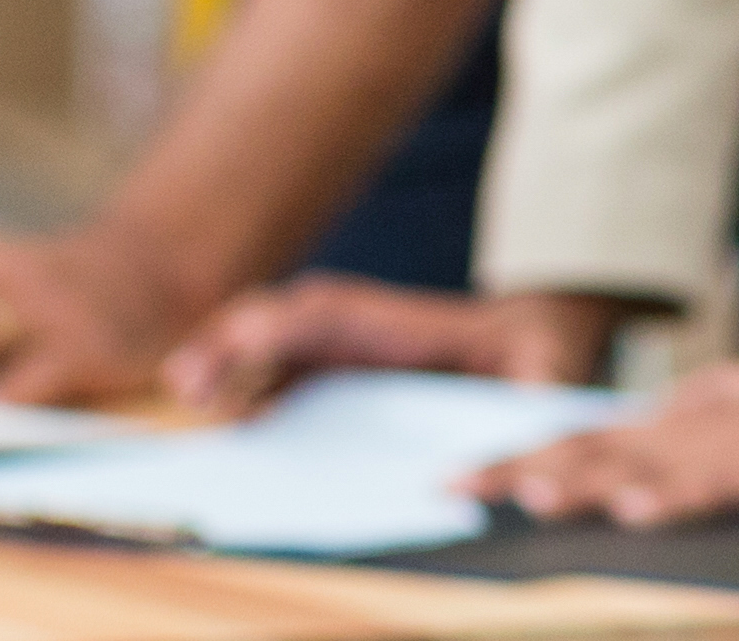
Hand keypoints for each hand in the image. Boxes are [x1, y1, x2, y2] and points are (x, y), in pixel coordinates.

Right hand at [166, 280, 627, 415]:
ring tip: (190, 398)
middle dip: (227, 342)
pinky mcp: (333, 373)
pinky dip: (241, 391)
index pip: (325, 312)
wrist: (534, 346)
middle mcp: (357, 326)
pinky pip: (274, 377)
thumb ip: (541, 381)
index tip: (245, 342)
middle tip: (188, 386)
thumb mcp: (550, 367)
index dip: (281, 325)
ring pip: (263, 344)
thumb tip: (535, 400)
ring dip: (221, 364)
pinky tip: (226, 425)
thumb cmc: (538, 355)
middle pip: (275, 319)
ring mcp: (339, 347)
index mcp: (399, 321)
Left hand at [466, 355, 738, 524]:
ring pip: (645, 464)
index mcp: (702, 420)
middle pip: (600, 445)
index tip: (463, 477)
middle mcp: (710, 428)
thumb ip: (718, 404)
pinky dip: (675, 497)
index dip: (529, 453)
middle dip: (524, 468)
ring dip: (584, 478)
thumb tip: (656, 413)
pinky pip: (720, 488)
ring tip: (526, 492)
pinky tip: (635, 509)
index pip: (596, 437)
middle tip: (454, 488)